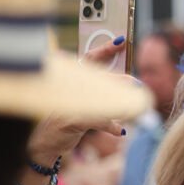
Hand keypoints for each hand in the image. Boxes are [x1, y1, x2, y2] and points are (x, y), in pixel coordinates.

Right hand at [26, 36, 133, 161]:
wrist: (46, 143)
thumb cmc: (68, 122)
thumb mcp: (89, 109)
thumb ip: (108, 101)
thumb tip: (133, 92)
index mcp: (73, 81)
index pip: (89, 59)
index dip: (104, 49)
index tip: (121, 40)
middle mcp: (69, 88)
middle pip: (96, 77)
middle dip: (118, 79)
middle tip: (136, 82)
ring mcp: (67, 103)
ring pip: (98, 99)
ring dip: (118, 105)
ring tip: (134, 107)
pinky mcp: (68, 121)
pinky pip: (95, 119)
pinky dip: (110, 126)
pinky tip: (121, 130)